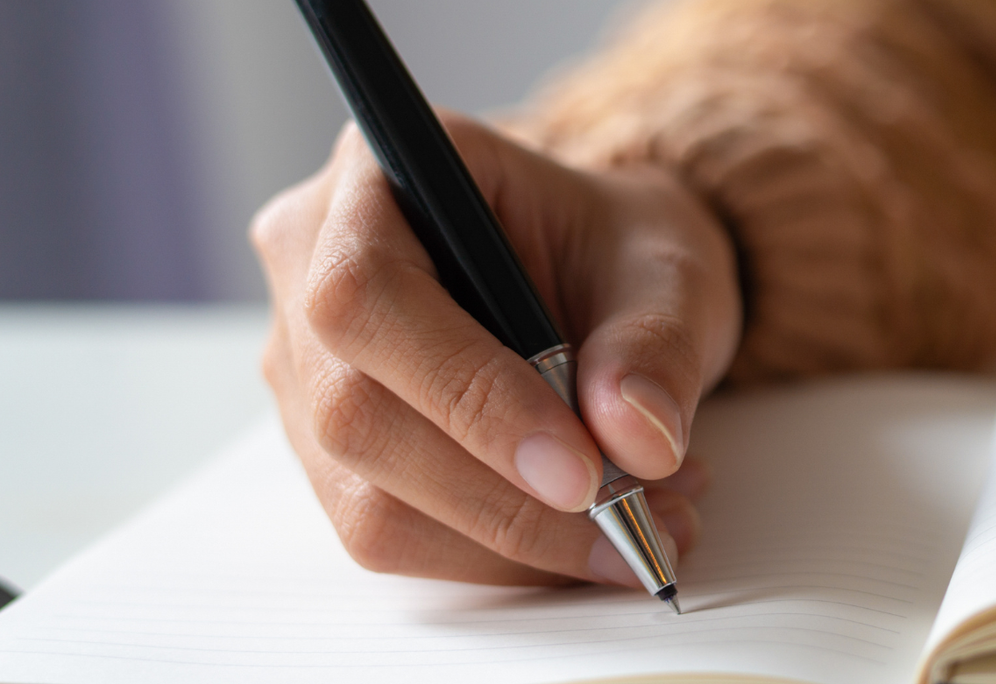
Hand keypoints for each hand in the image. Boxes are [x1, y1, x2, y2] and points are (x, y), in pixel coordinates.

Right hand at [252, 113, 737, 586]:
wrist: (610, 280)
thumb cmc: (620, 251)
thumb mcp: (669, 270)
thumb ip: (655, 344)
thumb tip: (637, 439)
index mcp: (378, 173)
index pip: (369, 296)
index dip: (467, 394)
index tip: (580, 470)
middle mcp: (311, 267)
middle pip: (356, 413)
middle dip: (504, 496)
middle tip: (632, 523)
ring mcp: (307, 368)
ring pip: (368, 498)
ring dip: (512, 543)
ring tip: (638, 529)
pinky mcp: (332, 453)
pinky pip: (392, 534)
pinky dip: (500, 559)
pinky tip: (588, 541)